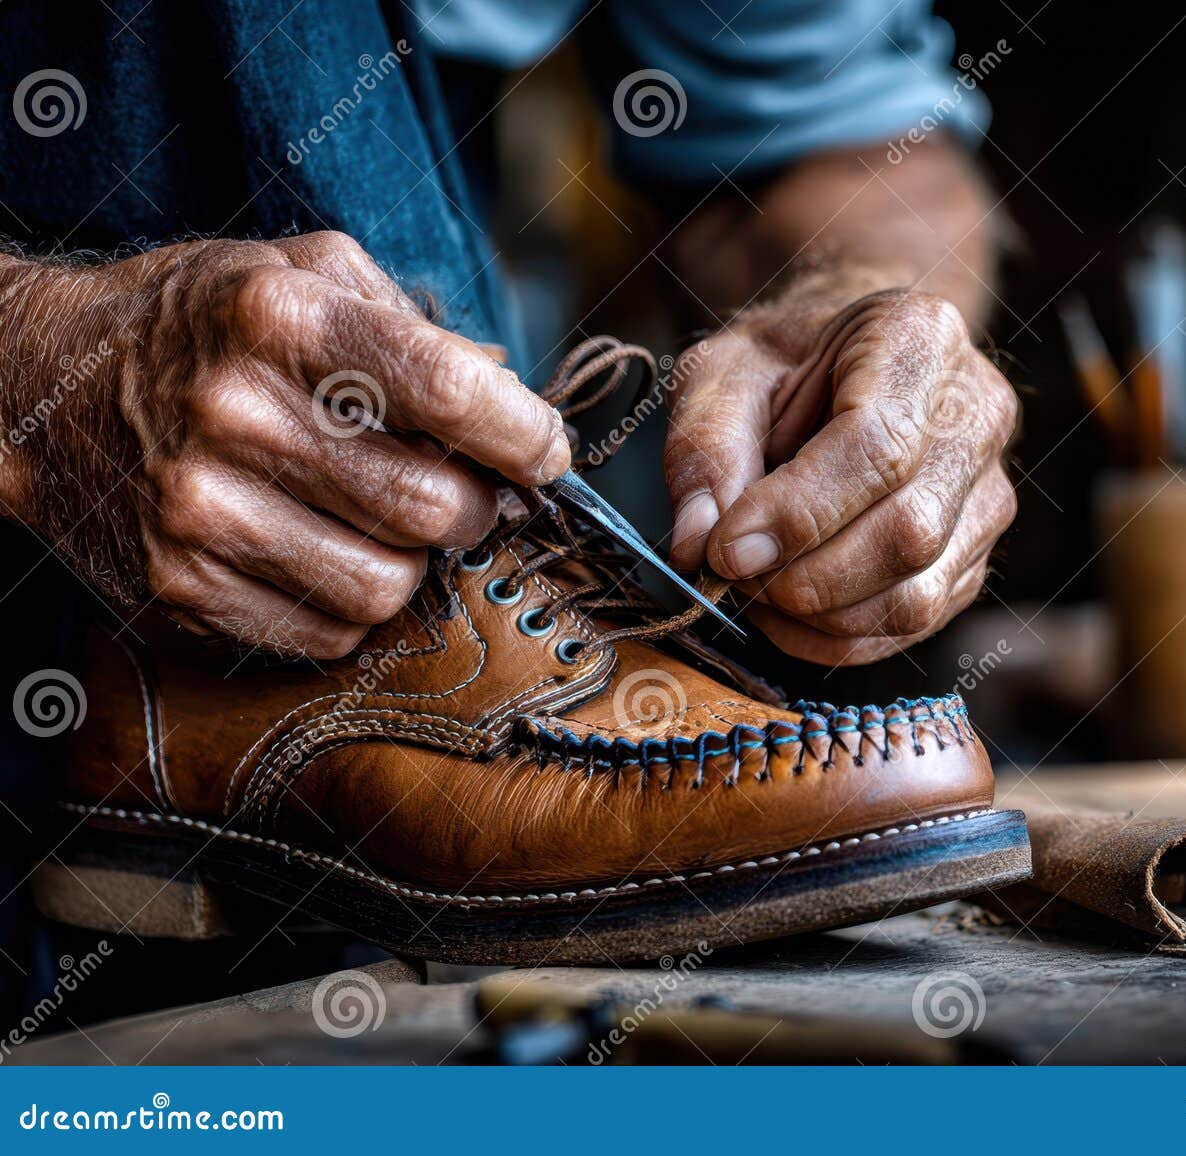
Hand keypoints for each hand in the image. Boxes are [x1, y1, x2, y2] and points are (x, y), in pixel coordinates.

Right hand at [0, 232, 568, 656]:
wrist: (42, 391)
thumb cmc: (197, 326)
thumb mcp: (297, 272)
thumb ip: (411, 320)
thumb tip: (509, 390)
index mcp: (281, 316)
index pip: (450, 390)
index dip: (525, 434)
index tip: (544, 451)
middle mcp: (237, 413)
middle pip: (434, 505)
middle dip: (478, 505)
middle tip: (466, 489)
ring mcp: (201, 510)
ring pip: (391, 584)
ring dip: (415, 560)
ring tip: (387, 520)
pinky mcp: (181, 586)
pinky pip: (332, 631)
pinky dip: (354, 602)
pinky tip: (329, 551)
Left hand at [664, 287, 1017, 664]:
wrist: (843, 363)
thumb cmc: (782, 360)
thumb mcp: (721, 373)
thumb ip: (704, 450)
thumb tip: (699, 547)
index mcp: (919, 339)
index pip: (878, 447)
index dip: (797, 514)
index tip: (726, 549)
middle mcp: (976, 416)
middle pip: (908, 532)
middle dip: (804, 576)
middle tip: (731, 571)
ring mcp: (988, 491)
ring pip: (918, 595)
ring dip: (819, 616)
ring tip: (756, 587)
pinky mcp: (977, 555)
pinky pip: (915, 623)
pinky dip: (838, 638)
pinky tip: (787, 612)